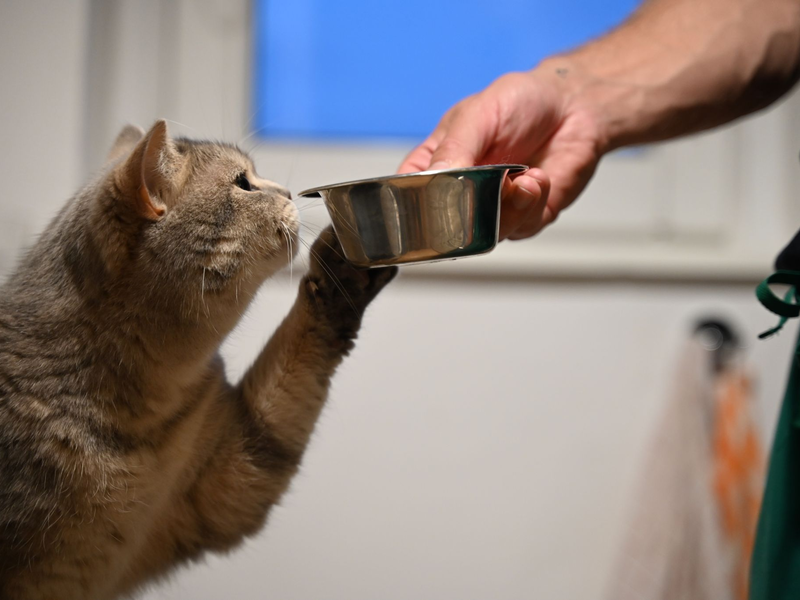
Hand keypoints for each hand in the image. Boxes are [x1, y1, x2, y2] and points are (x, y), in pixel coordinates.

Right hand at [398, 68, 605, 239]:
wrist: (573, 105)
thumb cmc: (519, 102)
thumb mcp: (478, 114)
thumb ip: (455, 149)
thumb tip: (438, 179)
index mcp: (433, 166)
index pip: (406, 199)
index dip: (412, 209)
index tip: (434, 201)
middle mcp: (458, 194)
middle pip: (443, 229)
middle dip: (468, 213)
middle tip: (487, 187)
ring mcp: (490, 210)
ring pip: (483, 237)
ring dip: (506, 209)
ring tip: (522, 178)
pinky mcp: (524, 218)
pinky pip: (519, 229)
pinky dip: (531, 204)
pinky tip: (538, 178)